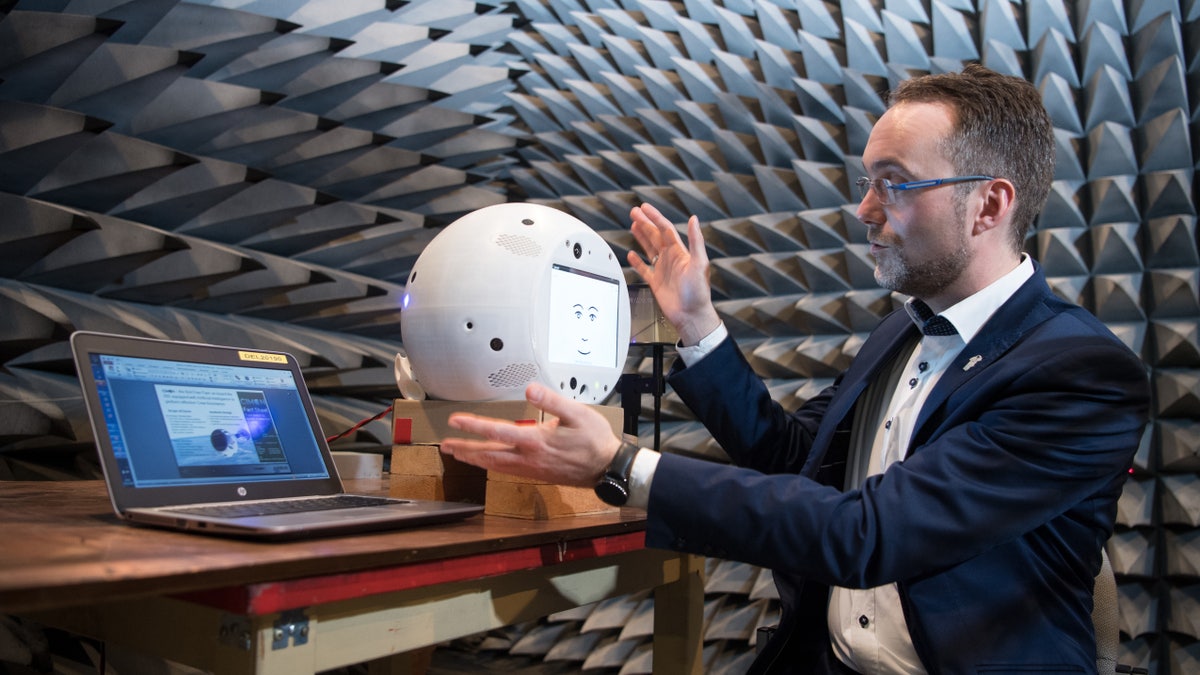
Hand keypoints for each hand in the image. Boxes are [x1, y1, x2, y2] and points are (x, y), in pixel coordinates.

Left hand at [440, 383, 621, 486]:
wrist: (607, 468)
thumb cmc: (595, 441)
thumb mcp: (576, 414)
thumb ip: (551, 401)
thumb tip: (529, 389)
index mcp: (535, 441)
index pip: (496, 432)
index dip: (473, 426)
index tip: (455, 421)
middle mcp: (529, 458)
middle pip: (489, 454)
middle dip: (465, 448)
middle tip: (446, 445)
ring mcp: (532, 468)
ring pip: (495, 465)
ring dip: (475, 458)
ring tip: (459, 454)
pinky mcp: (537, 474)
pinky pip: (507, 470)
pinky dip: (491, 465)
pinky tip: (488, 463)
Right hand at [627, 203, 720, 345]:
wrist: (691, 315)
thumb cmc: (699, 292)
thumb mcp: (700, 263)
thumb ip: (696, 241)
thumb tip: (694, 220)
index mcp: (680, 252)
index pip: (665, 229)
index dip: (655, 217)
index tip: (645, 208)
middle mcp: (671, 258)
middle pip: (655, 236)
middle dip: (645, 223)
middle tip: (634, 212)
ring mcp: (663, 270)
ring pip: (649, 248)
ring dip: (641, 236)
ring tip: (633, 225)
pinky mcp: (656, 282)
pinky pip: (644, 269)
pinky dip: (637, 262)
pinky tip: (632, 255)